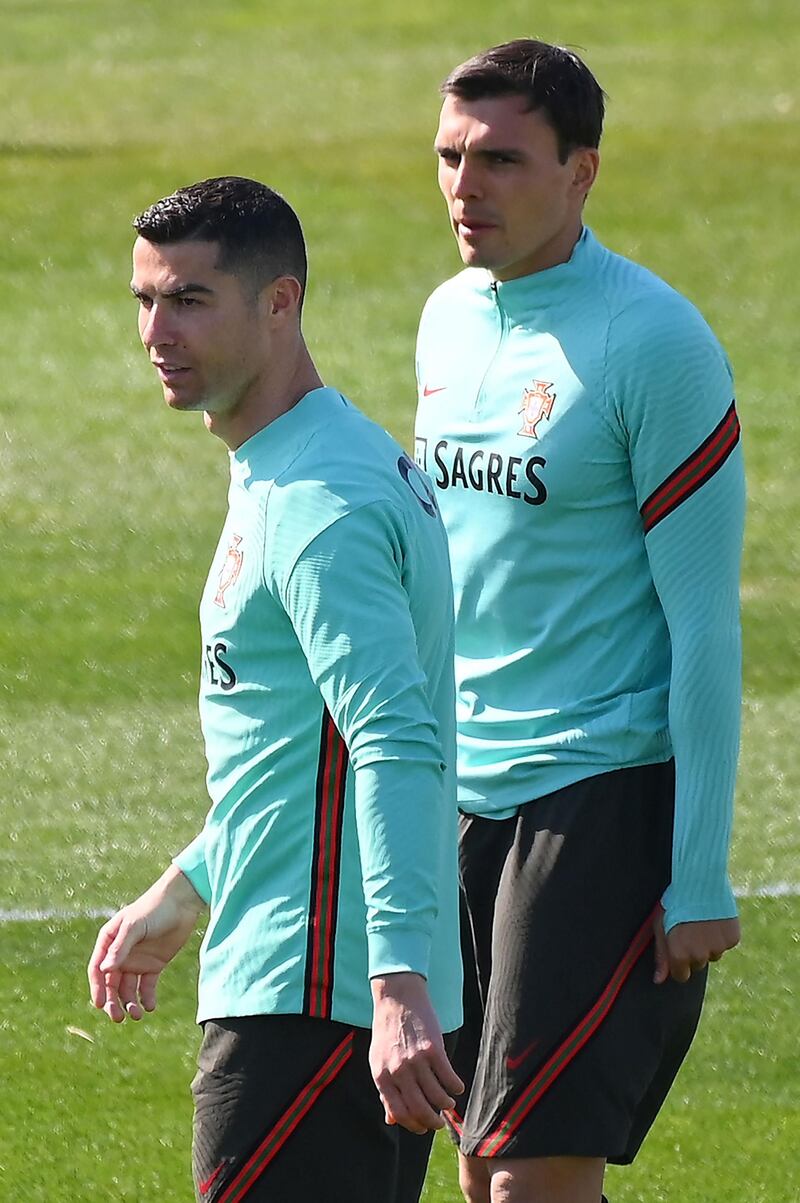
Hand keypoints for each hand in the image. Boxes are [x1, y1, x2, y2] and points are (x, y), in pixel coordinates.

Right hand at [88, 865, 205, 1021]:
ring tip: (138, 1014)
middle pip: (111, 984)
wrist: (182, 902)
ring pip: (128, 989)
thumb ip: (120, 948)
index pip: (97, 970)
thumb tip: (104, 970)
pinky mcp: (154, 965)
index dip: (97, 988)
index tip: (100, 1005)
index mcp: (109, 942)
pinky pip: (147, 987)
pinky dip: (147, 998)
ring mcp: (137, 961)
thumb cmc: (154, 908)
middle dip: (113, 1002)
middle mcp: (120, 954)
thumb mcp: (135, 927)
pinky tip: (151, 1006)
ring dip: (130, 1003)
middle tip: (118, 1018)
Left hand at [369, 972, 463, 1134]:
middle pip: (420, 1108)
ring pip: (437, 1096)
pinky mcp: (433, 1049)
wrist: (397, 999)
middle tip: (440, 1123)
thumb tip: (391, 1120)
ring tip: (449, 1104)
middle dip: (432, 1121)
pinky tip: (457, 1086)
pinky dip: (455, 1086)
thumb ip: (385, 1090)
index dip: (413, 1125)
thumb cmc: (387, 1032)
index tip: (423, 1127)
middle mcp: (398, 1071)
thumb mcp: (378, 1061)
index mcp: (382, 1076)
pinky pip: (448, 1077)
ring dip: (446, 1104)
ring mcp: (416, 1060)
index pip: (399, 1113)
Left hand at [653, 911, 739, 983]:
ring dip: (708, 944)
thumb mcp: (661, 927)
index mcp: (680, 954)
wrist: (700, 883)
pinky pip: (726, 944)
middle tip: (690, 929)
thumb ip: (661, 955)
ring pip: (713, 954)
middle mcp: (700, 956)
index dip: (679, 963)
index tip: (679, 950)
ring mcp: (718, 948)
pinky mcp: (733, 939)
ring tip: (702, 922)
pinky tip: (715, 919)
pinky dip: (721, 935)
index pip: (681, 976)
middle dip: (693, 951)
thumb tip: (658, 980)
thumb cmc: (675, 903)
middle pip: (697, 964)